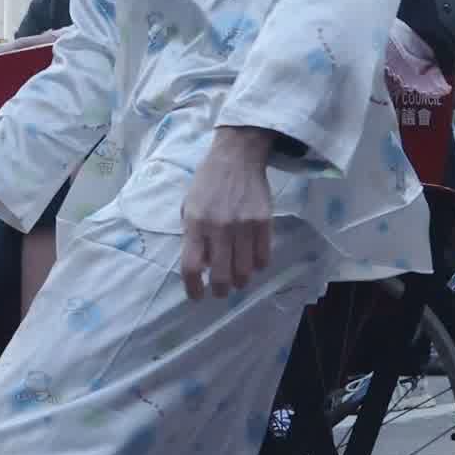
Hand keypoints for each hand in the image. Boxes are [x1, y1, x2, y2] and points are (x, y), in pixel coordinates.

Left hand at [178, 128, 275, 300]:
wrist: (237, 157)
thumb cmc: (207, 183)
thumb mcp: (189, 206)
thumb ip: (192, 235)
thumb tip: (202, 265)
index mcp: (195, 223)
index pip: (191, 266)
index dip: (193, 288)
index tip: (196, 296)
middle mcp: (219, 227)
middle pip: (221, 275)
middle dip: (220, 290)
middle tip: (220, 291)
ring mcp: (244, 225)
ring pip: (245, 270)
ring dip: (240, 281)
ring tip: (236, 279)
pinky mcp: (265, 222)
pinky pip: (263, 257)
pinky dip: (257, 266)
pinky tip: (252, 263)